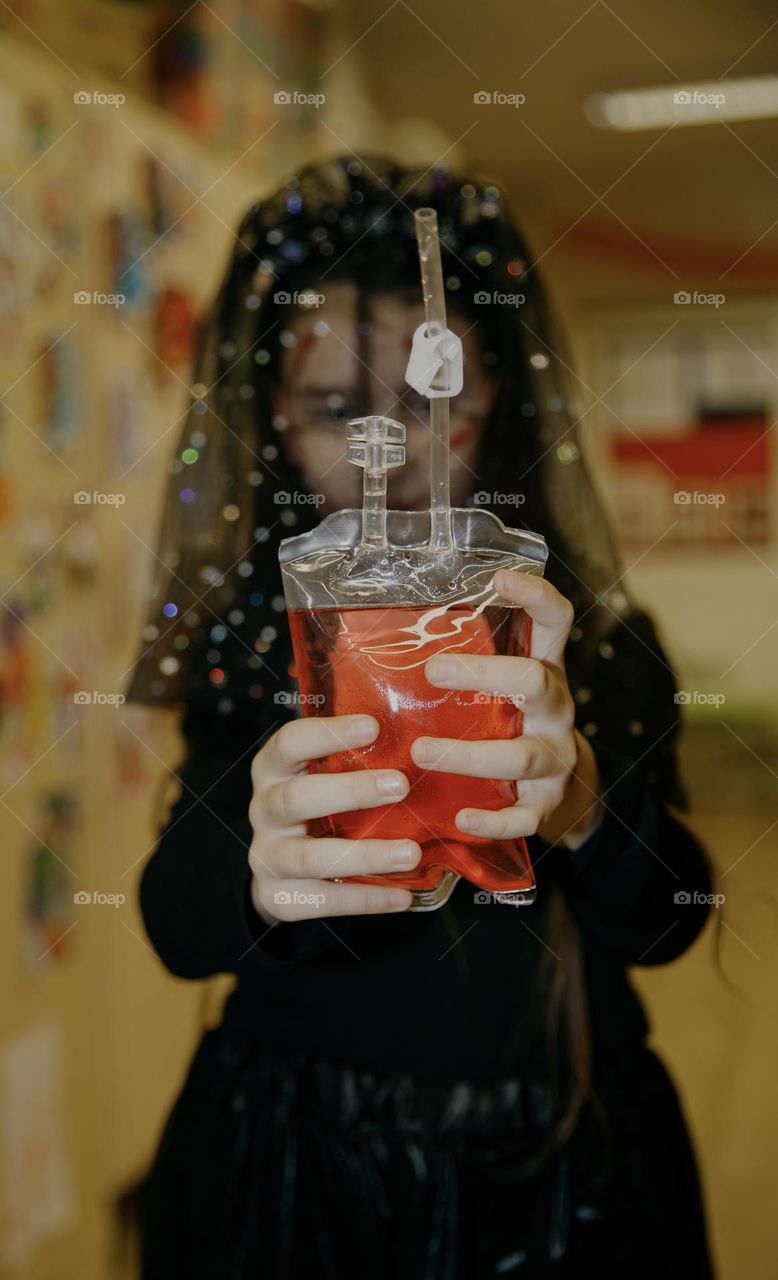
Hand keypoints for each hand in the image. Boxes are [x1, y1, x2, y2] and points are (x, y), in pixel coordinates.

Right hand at [249, 714, 418, 923]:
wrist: (280, 868)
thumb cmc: (317, 806)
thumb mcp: (321, 775)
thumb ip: (353, 760)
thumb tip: (421, 739)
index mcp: (273, 769)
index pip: (289, 742)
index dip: (328, 734)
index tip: (373, 727)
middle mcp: (264, 810)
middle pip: (296, 799)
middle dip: (350, 792)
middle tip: (401, 786)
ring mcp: (267, 856)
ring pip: (309, 857)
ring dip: (364, 855)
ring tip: (411, 854)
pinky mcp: (279, 897)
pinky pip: (323, 901)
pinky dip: (365, 899)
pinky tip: (402, 896)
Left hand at [410, 568, 603, 851]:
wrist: (569, 795)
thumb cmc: (511, 728)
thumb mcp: (500, 691)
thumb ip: (462, 666)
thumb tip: (366, 636)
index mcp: (546, 671)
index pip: (555, 621)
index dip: (536, 595)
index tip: (500, 577)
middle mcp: (556, 710)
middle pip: (536, 681)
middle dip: (487, 674)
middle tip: (435, 669)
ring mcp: (556, 758)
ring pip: (522, 755)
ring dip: (470, 755)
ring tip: (421, 751)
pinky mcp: (546, 805)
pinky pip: (524, 815)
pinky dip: (493, 819)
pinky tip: (462, 818)